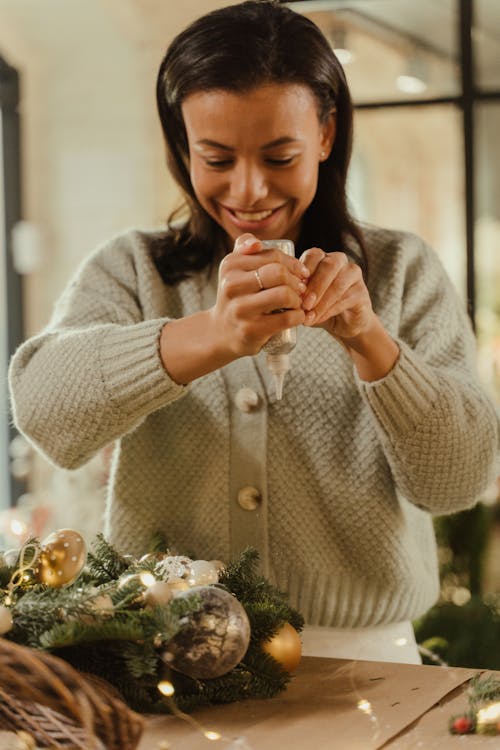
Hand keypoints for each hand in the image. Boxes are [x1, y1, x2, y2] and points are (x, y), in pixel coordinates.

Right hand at [211, 233, 308, 356]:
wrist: (222, 332)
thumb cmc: (237, 296)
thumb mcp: (234, 269)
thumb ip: (244, 246)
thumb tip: (256, 244)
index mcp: (230, 265)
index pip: (274, 256)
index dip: (293, 264)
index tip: (300, 273)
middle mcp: (231, 285)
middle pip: (279, 273)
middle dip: (296, 281)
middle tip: (300, 290)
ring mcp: (240, 309)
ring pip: (284, 294)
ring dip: (298, 299)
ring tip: (297, 303)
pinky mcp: (250, 330)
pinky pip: (286, 318)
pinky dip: (299, 316)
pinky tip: (298, 316)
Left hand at [299, 247, 374, 340]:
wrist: (343, 325)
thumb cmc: (318, 308)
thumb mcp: (303, 300)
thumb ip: (296, 295)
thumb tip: (285, 297)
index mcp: (321, 258)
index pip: (313, 255)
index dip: (302, 271)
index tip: (292, 290)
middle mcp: (338, 261)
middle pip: (329, 265)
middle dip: (314, 286)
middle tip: (304, 305)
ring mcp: (352, 275)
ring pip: (338, 283)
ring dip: (322, 301)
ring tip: (309, 316)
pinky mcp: (361, 291)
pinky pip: (346, 298)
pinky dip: (330, 310)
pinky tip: (319, 319)